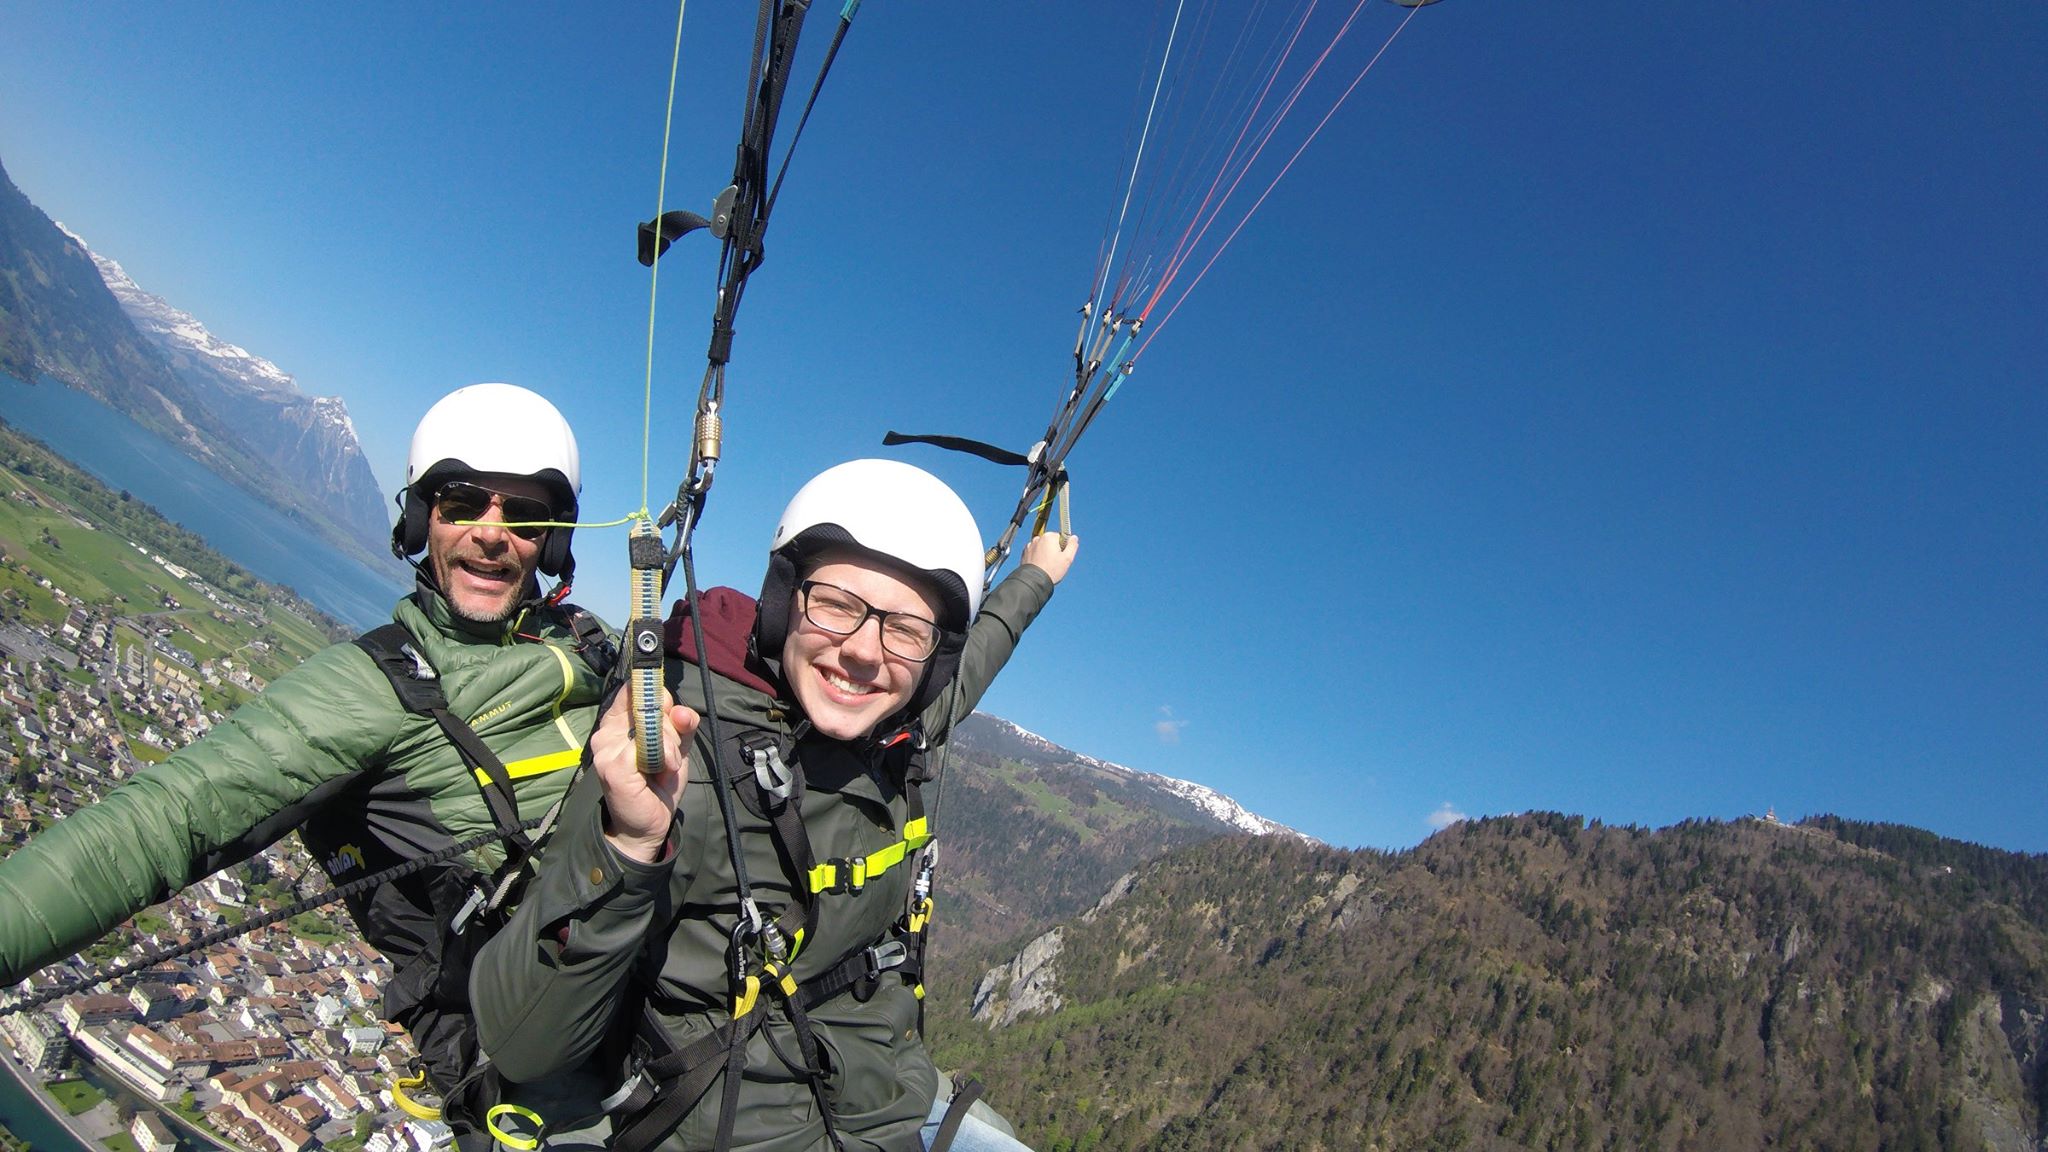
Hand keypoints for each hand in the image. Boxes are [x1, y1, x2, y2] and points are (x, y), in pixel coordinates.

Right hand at [591, 686, 697, 862]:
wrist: (648, 824)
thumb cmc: (659, 782)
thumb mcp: (677, 746)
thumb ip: (682, 725)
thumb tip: (683, 711)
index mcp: (617, 722)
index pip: (634, 688)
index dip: (658, 696)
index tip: (670, 715)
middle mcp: (606, 731)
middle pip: (647, 702)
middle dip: (671, 725)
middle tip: (671, 752)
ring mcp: (605, 748)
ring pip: (648, 722)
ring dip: (669, 743)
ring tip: (667, 765)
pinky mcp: (612, 765)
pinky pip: (645, 744)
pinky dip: (663, 755)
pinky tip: (662, 770)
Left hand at [1020, 530, 1078, 585]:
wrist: (1034, 581)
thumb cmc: (1052, 570)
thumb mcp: (1068, 558)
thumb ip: (1072, 545)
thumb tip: (1074, 537)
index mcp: (1049, 537)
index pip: (1060, 538)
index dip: (1063, 548)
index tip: (1061, 557)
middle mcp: (1038, 538)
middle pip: (1050, 542)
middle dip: (1053, 550)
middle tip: (1054, 563)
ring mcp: (1030, 545)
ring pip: (1042, 547)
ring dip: (1044, 553)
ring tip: (1046, 565)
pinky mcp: (1024, 553)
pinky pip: (1034, 552)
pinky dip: (1037, 557)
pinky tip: (1039, 566)